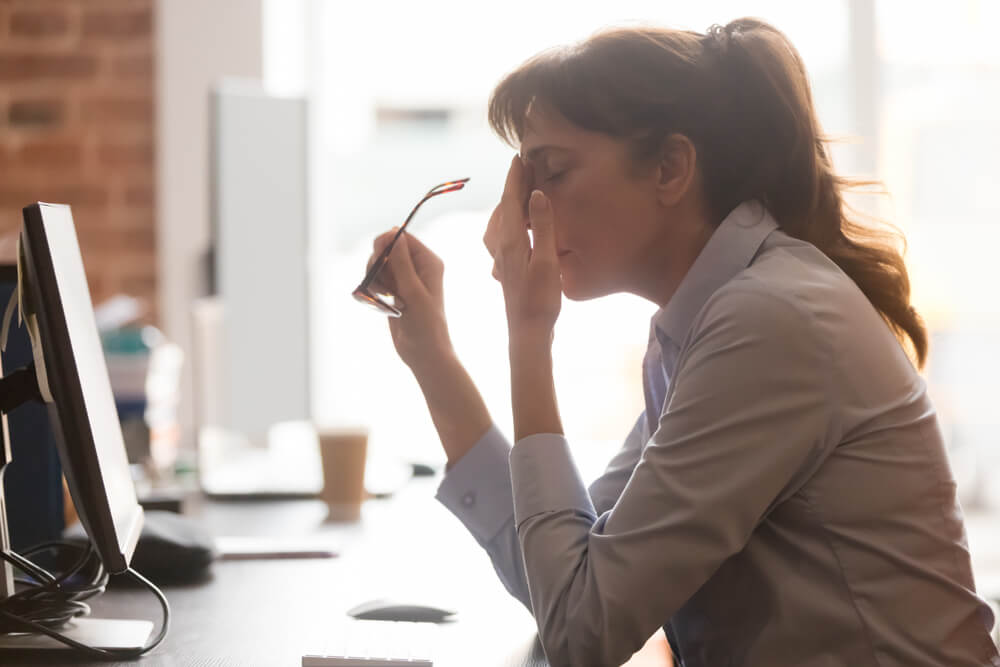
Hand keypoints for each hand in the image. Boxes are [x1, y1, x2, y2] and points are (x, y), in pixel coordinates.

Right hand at [366, 229, 452, 370]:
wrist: (424, 353)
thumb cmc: (426, 325)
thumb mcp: (413, 292)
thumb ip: (402, 263)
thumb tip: (394, 234)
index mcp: (428, 262)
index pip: (403, 238)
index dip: (386, 243)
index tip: (378, 259)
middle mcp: (417, 268)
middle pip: (387, 249)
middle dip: (378, 263)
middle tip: (382, 284)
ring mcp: (405, 279)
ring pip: (379, 265)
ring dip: (375, 278)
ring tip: (383, 296)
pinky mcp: (395, 292)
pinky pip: (377, 280)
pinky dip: (374, 288)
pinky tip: (381, 302)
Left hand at [483, 156, 561, 344]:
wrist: (527, 331)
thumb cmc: (540, 300)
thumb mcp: (547, 261)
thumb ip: (543, 226)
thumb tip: (536, 193)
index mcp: (511, 241)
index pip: (511, 200)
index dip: (515, 177)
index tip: (519, 157)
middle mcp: (501, 246)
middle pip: (504, 208)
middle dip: (513, 186)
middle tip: (525, 167)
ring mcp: (502, 258)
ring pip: (500, 222)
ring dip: (509, 203)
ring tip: (521, 191)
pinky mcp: (506, 268)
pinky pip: (501, 235)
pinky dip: (508, 221)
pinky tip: (515, 226)